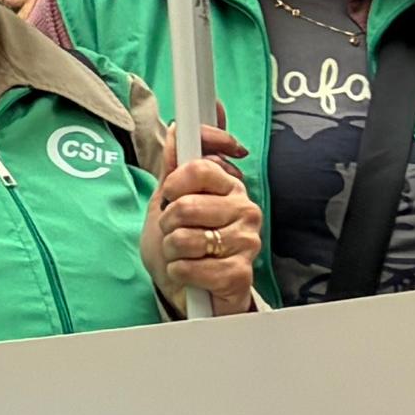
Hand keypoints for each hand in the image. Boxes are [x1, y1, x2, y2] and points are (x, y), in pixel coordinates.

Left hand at [155, 130, 264, 314]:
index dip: (175, 180)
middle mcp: (244, 210)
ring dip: (172, 249)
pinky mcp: (240, 273)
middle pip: (186, 204)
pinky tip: (190, 273)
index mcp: (229, 186)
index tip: (173, 191)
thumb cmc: (179, 243)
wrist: (186, 288)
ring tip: (183, 253)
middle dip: (168, 222)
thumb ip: (173, 163)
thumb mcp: (167, 199)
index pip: (200, 165)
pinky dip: (179, 272)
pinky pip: (191, 267)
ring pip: (186, 237)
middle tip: (174, 231)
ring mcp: (246, 242)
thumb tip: (178, 126)